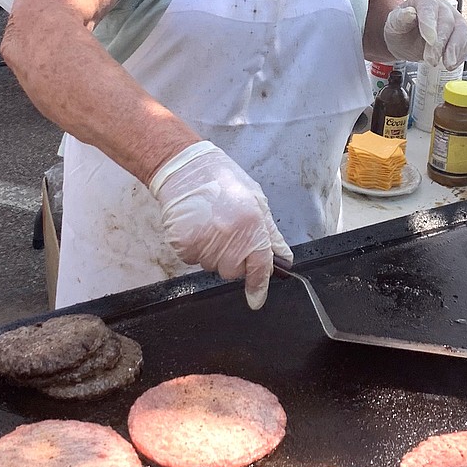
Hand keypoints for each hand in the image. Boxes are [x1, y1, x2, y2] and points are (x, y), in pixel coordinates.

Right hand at [149, 141, 292, 310]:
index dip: (258, 286)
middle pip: (233, 271)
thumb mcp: (256, 200)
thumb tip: (284, 258)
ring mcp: (204, 241)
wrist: (185, 167)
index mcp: (251, 225)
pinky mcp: (183, 243)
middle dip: (233, 260)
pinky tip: (196, 226)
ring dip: (213, 253)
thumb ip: (270, 233)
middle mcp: (228, 236)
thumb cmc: (222, 179)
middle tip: (228, 234)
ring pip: (211, 266)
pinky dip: (195, 248)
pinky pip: (192, 259)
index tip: (256, 299)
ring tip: (210, 225)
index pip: (259, 267)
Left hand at [383, 0, 466, 70]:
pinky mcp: (461, 33)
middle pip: (446, 22)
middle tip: (431, 60)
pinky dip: (461, 55)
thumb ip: (400, 19)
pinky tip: (452, 64)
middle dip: (440, 43)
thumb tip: (409, 13)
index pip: (429, 7)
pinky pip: (466, 43)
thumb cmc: (401, 29)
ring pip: (462, 31)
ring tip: (448, 64)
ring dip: (455, 49)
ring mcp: (454, 19)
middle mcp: (442, 7)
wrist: (407, 39)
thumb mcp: (394, 24)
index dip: (430, 23)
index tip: (429, 39)